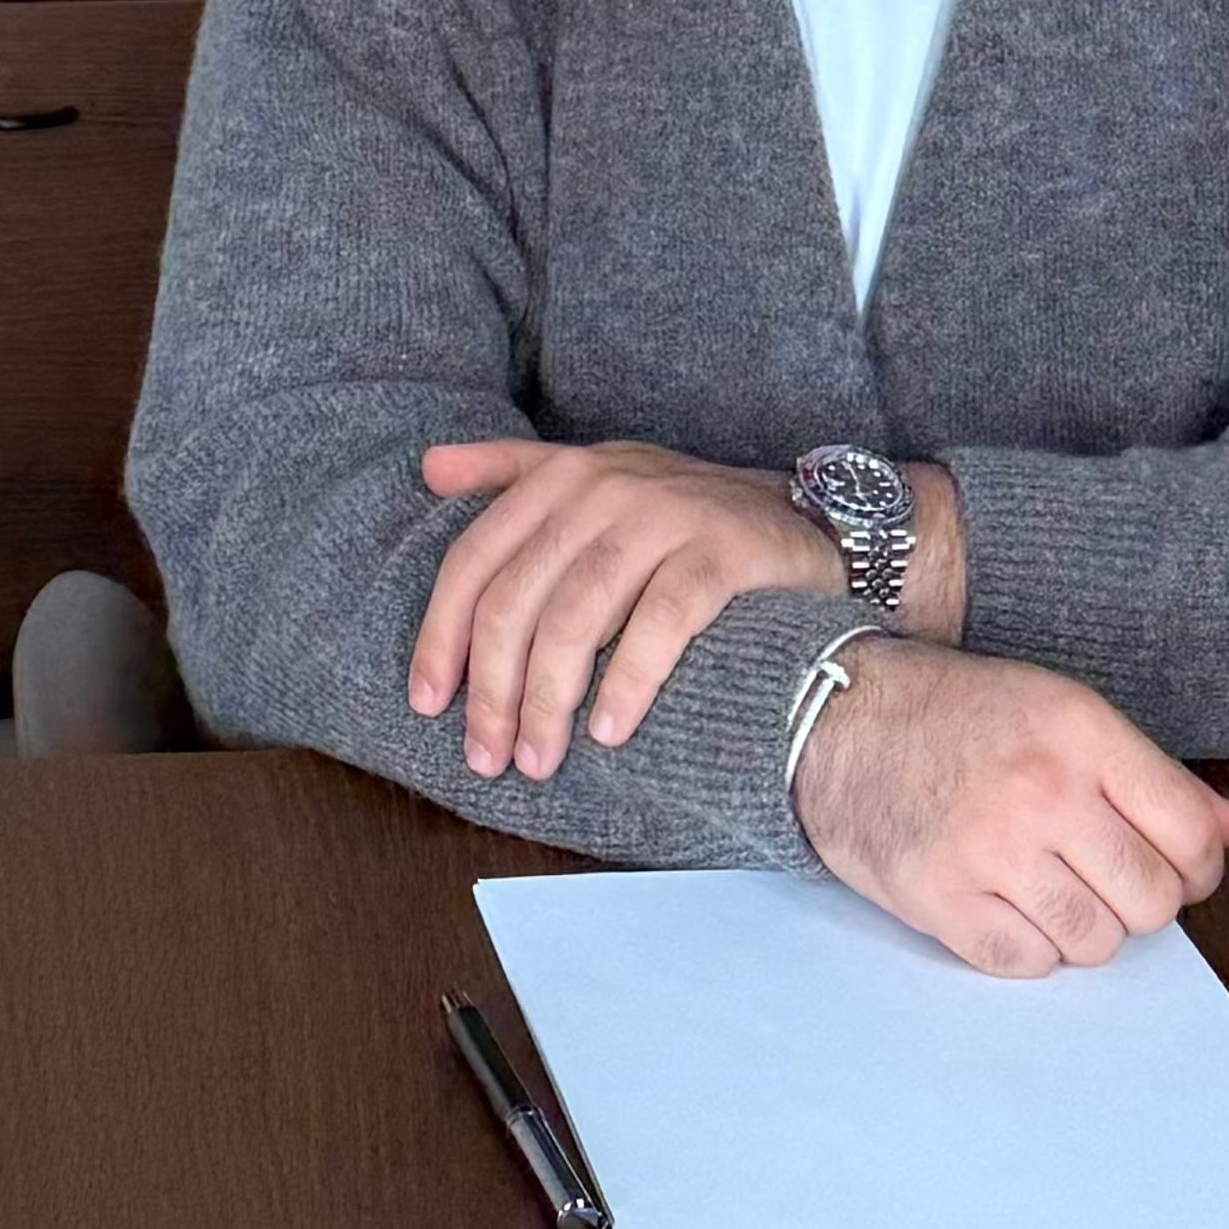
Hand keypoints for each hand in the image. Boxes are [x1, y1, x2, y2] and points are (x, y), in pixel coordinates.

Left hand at [410, 439, 837, 782]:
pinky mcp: (721, 552)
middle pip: (519, 598)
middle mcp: (606, 487)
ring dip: (549, 700)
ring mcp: (665, 516)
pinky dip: (628, 681)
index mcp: (563, 476)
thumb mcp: (593, 478)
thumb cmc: (678, 515)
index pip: (476, 560)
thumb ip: (509, 471)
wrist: (800, 519)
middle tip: (489, 756)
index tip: (427, 704)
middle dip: (493, 688)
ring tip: (540, 760)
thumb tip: (429, 468)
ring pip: (578, 615)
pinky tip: (609, 731)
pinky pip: (661, 622)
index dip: (441, 635)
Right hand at [791, 633, 1228, 977]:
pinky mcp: (940, 899)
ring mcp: (987, 848)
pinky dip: (1028, 948)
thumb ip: (1155, 776)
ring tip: (1051, 888)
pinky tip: (1007, 904)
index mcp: (1078, 730)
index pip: (1188, 832)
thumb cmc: (962, 717)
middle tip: (1103, 875)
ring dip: (1084, 927)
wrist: (843, 723)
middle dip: (1140, 900)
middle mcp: (1040, 788)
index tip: (1175, 864)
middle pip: (1152, 900)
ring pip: (1095, 942)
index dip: (1197, 864)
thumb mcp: (1063, 712)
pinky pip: (1028, 964)